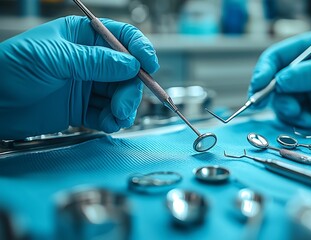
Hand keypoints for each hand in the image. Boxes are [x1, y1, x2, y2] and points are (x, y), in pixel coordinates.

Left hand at [0, 16, 158, 138]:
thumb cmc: (10, 69)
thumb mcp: (54, 58)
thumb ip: (95, 62)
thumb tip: (130, 64)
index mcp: (82, 37)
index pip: (121, 37)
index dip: (139, 50)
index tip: (150, 65)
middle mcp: (88, 60)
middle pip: (126, 72)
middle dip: (131, 89)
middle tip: (125, 105)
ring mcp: (86, 85)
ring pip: (120, 95)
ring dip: (124, 108)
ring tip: (117, 118)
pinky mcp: (81, 108)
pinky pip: (107, 114)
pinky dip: (112, 121)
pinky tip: (109, 124)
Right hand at [249, 32, 310, 127]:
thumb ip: (309, 75)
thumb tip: (278, 81)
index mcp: (308, 50)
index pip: (275, 58)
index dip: (263, 72)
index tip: (258, 88)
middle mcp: (302, 70)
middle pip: (272, 83)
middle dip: (276, 97)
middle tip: (290, 108)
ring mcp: (306, 90)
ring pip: (281, 101)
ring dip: (289, 111)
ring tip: (306, 117)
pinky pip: (293, 115)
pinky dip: (298, 120)